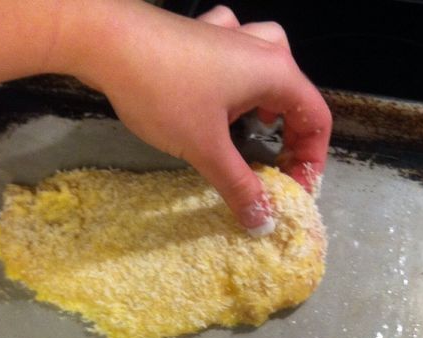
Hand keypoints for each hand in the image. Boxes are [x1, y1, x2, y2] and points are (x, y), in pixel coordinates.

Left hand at [67, 3, 331, 231]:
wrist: (106, 39)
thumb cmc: (164, 92)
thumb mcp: (205, 148)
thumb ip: (238, 185)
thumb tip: (263, 221)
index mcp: (275, 73)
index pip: (316, 119)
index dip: (312, 160)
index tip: (292, 189)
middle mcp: (261, 48)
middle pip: (296, 92)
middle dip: (291, 133)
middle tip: (274, 166)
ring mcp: (231, 34)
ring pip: (269, 62)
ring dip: (268, 97)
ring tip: (256, 122)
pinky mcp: (202, 32)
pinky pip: (235, 50)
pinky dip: (237, 71)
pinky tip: (220, 84)